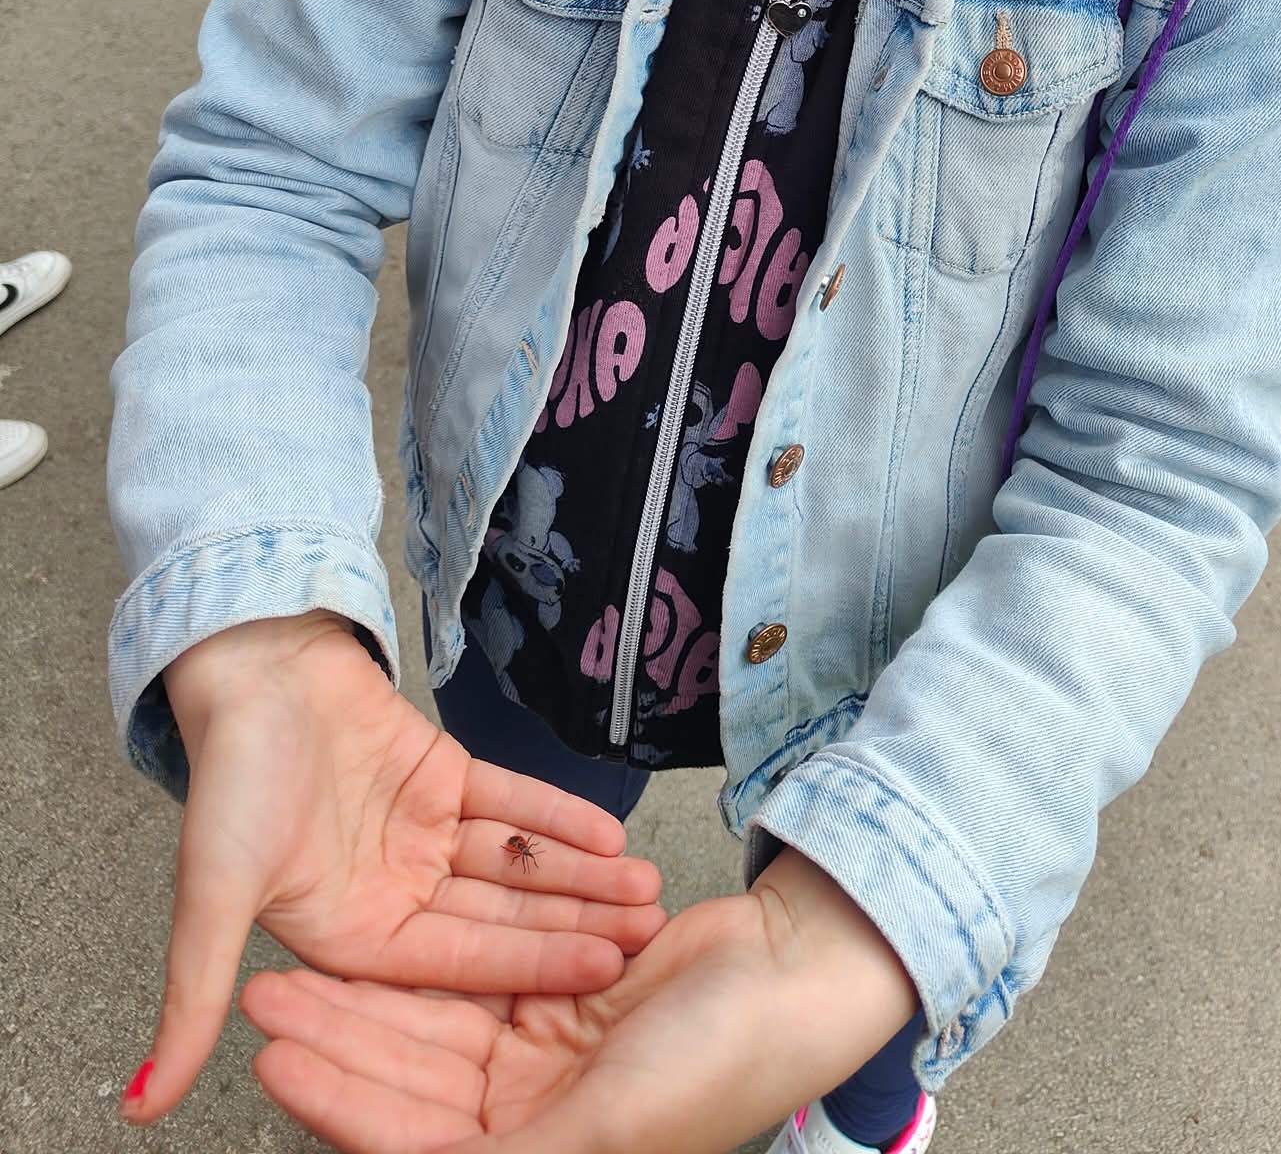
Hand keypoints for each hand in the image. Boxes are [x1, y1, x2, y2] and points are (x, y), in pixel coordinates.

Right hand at [126, 613, 665, 1123]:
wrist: (251, 661)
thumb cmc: (229, 778)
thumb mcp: (212, 895)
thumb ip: (195, 998)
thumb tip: (141, 1107)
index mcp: (349, 939)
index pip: (457, 964)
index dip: (531, 965)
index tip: (604, 967)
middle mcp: (393, 894)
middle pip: (499, 917)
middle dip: (575, 925)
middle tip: (651, 932)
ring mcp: (422, 836)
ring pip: (514, 863)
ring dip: (580, 875)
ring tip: (647, 886)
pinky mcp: (444, 777)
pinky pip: (512, 803)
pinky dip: (559, 817)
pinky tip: (612, 834)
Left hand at [243, 848, 920, 1153]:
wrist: (795, 969)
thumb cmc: (723, 1062)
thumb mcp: (610, 1127)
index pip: (410, 1138)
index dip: (340, 1098)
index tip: (274, 1057)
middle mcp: (529, 1113)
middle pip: (407, 1072)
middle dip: (338, 1034)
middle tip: (265, 990)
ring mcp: (542, 1048)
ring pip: (431, 1017)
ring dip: (370, 990)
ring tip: (302, 953)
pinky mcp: (560, 987)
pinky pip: (480, 968)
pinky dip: (436, 949)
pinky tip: (384, 926)